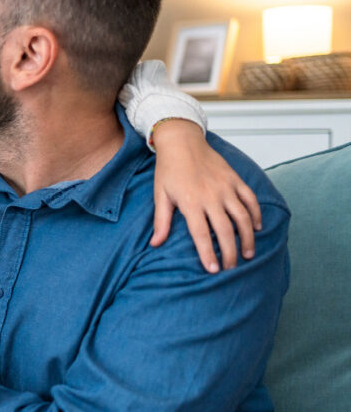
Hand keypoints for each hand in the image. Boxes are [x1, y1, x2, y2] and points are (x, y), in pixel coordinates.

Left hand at [149, 120, 261, 272]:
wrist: (182, 142)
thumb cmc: (169, 169)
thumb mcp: (160, 195)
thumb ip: (161, 221)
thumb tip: (155, 244)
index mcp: (191, 202)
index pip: (201, 234)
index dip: (208, 253)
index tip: (213, 270)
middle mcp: (211, 196)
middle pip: (225, 230)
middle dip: (229, 252)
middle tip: (231, 267)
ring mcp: (226, 188)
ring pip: (243, 217)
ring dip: (248, 237)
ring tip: (248, 254)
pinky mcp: (235, 179)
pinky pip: (250, 200)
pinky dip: (256, 214)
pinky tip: (257, 227)